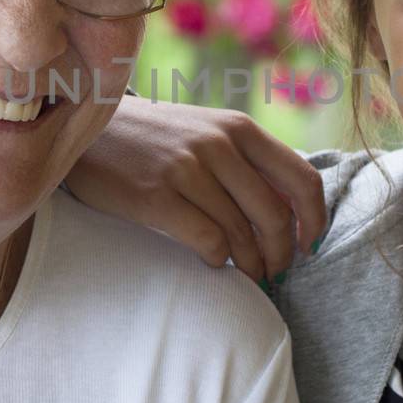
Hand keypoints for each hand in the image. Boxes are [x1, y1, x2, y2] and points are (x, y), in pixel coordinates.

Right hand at [65, 96, 326, 283]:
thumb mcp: (208, 131)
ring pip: (242, 235)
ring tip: (247, 274)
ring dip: (250, 265)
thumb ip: (247, 161)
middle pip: (275, 216)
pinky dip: (218, 261)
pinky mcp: (155, 196)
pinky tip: (212, 262)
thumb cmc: (155, 139)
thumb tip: (292, 209)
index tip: (308, 247)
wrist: (87, 128)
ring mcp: (186, 169)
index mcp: (240, 129)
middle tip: (273, 272)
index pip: (303, 178)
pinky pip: (207, 242)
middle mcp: (218, 145)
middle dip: (280, 255)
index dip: (315, 220)